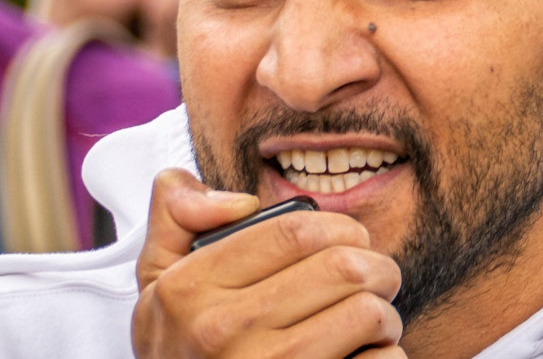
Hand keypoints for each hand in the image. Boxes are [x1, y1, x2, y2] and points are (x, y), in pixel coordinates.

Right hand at [132, 169, 405, 357]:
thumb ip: (177, 215)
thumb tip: (240, 199)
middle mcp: (223, 331)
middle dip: (377, 268)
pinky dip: (387, 357)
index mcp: (190, 289)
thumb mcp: (155, 283)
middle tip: (376, 279)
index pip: (295, 232)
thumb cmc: (183, 353)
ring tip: (369, 325)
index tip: (353, 239)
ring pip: (369, 314)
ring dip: (384, 317)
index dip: (342, 227)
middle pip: (345, 269)